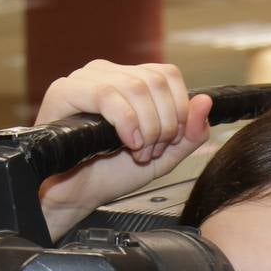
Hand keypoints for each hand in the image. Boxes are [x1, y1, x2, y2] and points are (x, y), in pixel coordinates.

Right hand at [36, 60, 212, 240]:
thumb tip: (205, 102)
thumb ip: (190, 134)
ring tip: (136, 151)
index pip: (168, 75)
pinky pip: (107, 95)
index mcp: (129, 80)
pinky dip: (125, 122)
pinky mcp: (65, 92)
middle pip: (156, 81)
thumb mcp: (164, 157)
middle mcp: (108, 73)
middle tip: (150, 151)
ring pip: (136, 87)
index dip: (178, 109)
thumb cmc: (112, 174)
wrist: (78, 196)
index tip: (170, 141)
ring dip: (145, 128)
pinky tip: (126, 142)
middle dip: (163, 124)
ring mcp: (86, 79)